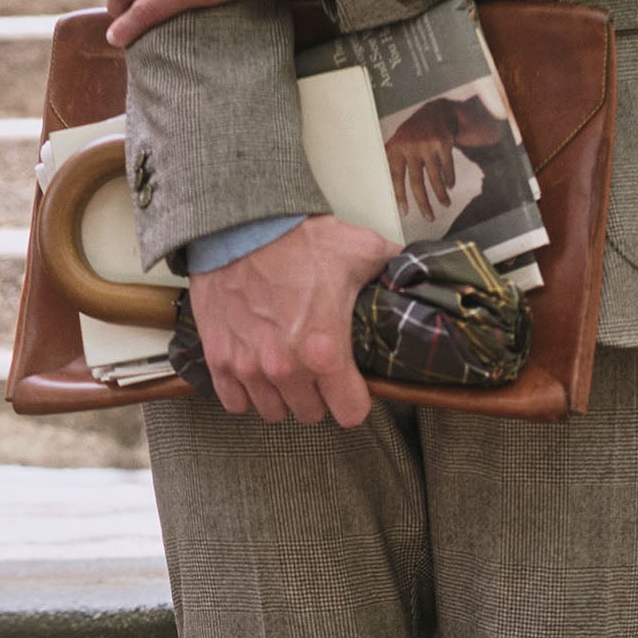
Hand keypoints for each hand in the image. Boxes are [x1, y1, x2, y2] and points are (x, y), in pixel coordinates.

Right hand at [190, 216, 398, 426]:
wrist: (241, 224)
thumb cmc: (298, 239)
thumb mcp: (359, 251)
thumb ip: (391, 271)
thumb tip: (417, 277)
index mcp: (325, 352)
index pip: (350, 413)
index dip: (355, 399)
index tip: (351, 385)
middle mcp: (286, 369)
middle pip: (311, 414)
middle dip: (317, 395)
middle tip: (316, 369)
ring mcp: (249, 368)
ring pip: (273, 411)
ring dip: (281, 395)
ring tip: (285, 368)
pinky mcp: (220, 360)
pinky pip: (236, 402)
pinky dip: (246, 392)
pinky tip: (255, 370)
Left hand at [385, 100, 459, 221]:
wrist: (438, 111)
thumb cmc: (414, 132)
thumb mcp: (398, 139)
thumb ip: (390, 159)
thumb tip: (378, 183)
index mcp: (396, 148)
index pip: (395, 177)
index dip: (399, 196)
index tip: (404, 212)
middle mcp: (411, 146)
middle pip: (417, 181)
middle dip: (423, 203)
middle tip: (429, 218)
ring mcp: (428, 144)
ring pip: (435, 177)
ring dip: (441, 194)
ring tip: (445, 205)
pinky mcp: (444, 143)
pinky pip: (447, 168)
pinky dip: (449, 179)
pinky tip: (450, 186)